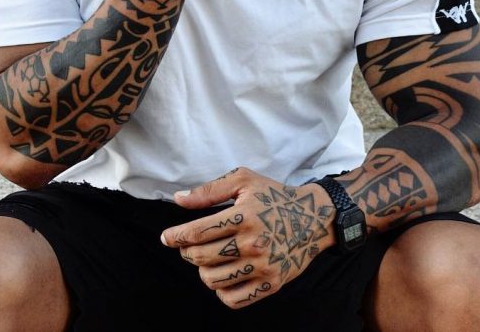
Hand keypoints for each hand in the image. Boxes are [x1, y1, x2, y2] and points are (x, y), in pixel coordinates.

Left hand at [160, 167, 334, 308]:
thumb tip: (178, 199)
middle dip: (187, 252)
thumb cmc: (273, 195)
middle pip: (201, 257)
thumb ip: (209, 190)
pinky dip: (220, 291)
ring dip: (202, 270)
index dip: (176, 236)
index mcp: (243, 216)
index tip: (166, 238)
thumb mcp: (243, 180)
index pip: (197, 232)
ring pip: (213, 280)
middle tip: (187, 246)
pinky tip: (221, 276)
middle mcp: (252, 243)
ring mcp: (262, 266)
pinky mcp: (271, 284)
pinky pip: (233, 299)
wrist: (313, 218)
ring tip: (205, 259)